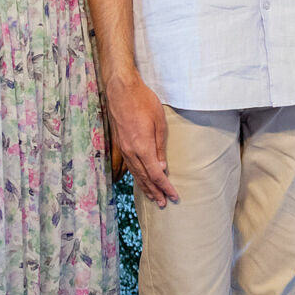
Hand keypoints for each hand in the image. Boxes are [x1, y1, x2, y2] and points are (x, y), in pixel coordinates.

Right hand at [105, 70, 177, 204]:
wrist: (121, 90)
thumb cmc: (144, 102)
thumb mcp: (159, 123)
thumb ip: (159, 147)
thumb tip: (161, 168)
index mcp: (142, 147)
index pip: (155, 174)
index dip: (165, 187)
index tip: (173, 196)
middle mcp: (131, 152)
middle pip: (144, 178)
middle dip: (155, 192)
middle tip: (164, 203)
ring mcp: (124, 149)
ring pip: (135, 174)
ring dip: (145, 187)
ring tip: (153, 197)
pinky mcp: (121, 144)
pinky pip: (130, 166)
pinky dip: (137, 176)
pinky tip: (141, 180)